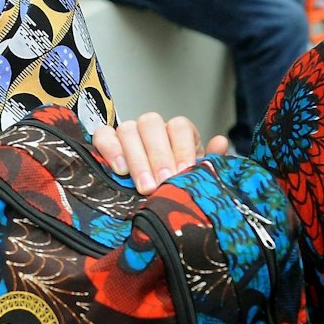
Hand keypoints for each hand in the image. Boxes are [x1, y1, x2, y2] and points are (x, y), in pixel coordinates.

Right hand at [91, 112, 230, 194]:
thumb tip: (220, 142)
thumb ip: (209, 161)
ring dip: (136, 158)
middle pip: (152, 125)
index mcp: (177, 133)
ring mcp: (127, 134)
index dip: (181, 148)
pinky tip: (119, 170)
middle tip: (162, 183)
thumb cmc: (175, 185)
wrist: (152, 198)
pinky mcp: (106, 142)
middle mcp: (152, 128)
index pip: (178, 126)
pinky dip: (110, 149)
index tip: (183, 172)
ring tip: (144, 186)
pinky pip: (103, 135)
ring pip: (128, 129)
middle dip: (158, 156)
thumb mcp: (196, 177)